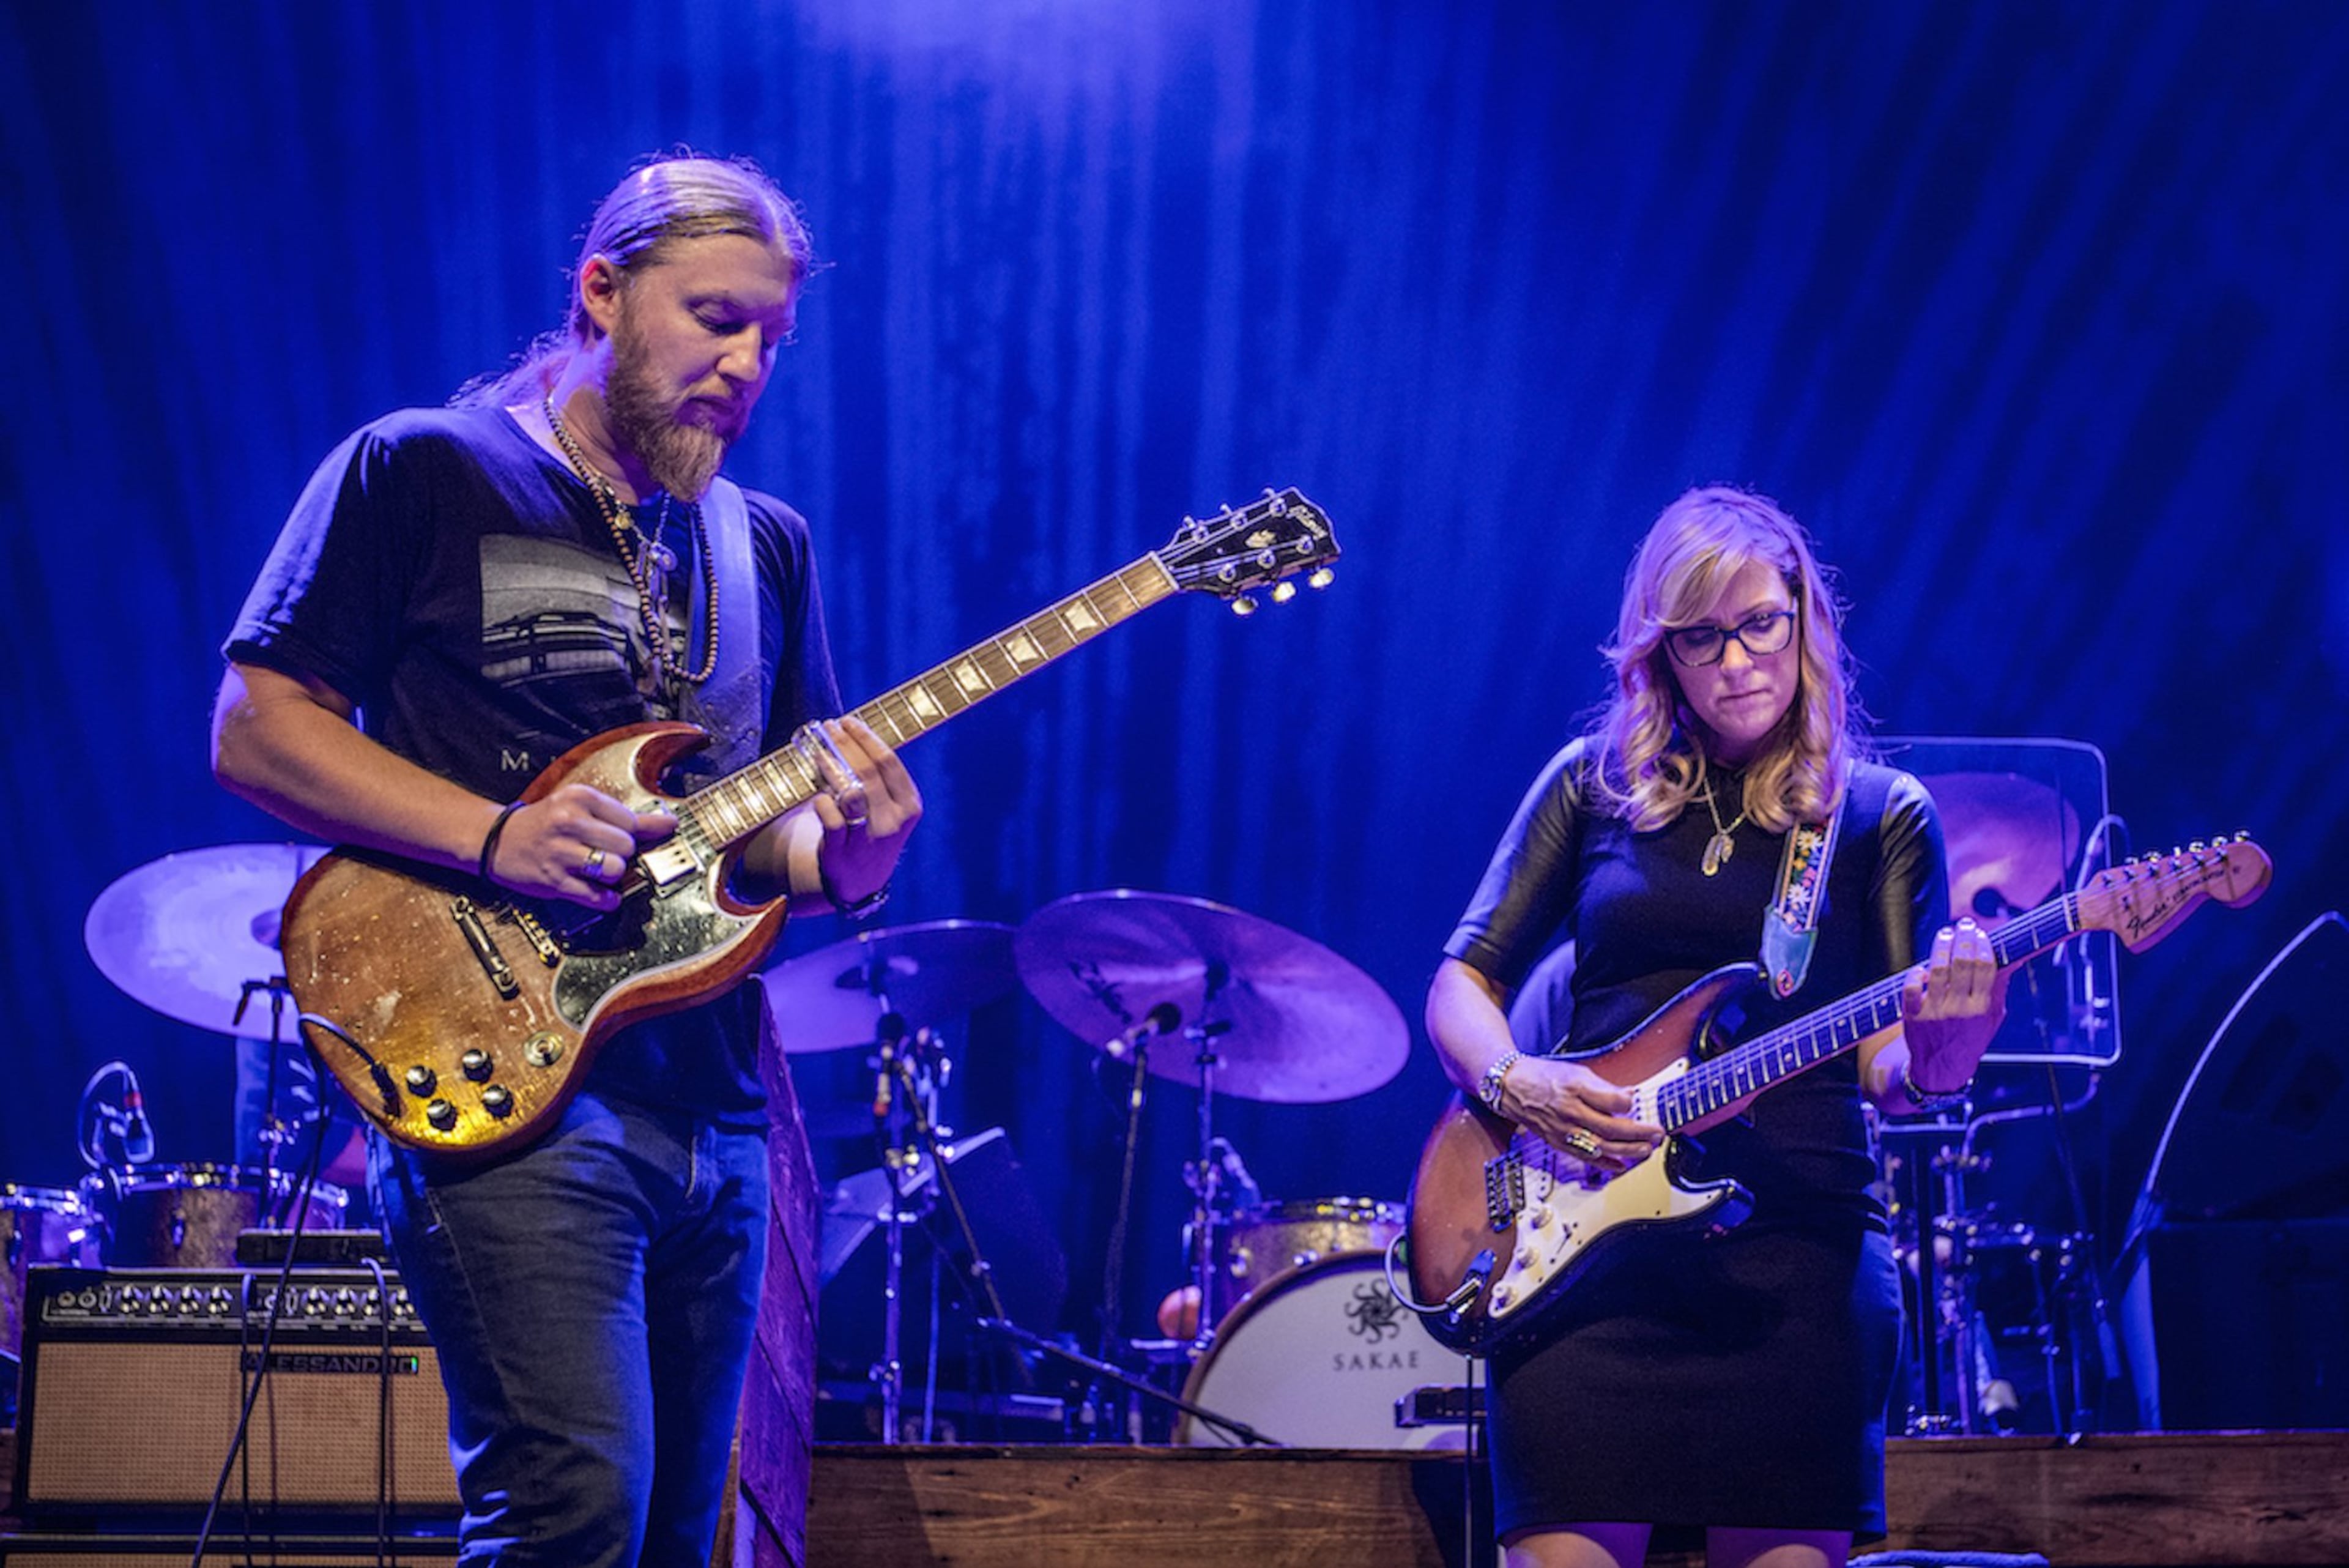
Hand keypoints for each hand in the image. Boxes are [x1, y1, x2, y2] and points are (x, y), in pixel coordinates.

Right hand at [483, 783, 676, 910]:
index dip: (634, 833)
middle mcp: (569, 822)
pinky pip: (597, 896)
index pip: (631, 820)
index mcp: (579, 798)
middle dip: (623, 854)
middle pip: (626, 846)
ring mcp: (560, 853)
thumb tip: (668, 823)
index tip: (629, 838)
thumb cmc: (545, 823)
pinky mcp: (554, 881)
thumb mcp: (579, 807)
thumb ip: (624, 816)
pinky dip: (606, 899)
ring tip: (600, 869)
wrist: (498, 840)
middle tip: (608, 852)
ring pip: (615, 869)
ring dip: (614, 874)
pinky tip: (602, 892)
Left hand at [802, 717, 921, 906]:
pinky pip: (830, 818)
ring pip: (850, 792)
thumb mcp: (889, 807)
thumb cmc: (873, 829)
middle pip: (867, 771)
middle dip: (844, 744)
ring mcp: (869, 838)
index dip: (865, 737)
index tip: (847, 721)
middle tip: (827, 728)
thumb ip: (878, 777)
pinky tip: (816, 792)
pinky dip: (821, 801)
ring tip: (818, 752)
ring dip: (830, 767)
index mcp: (909, 804)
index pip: (888, 761)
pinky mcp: (842, 851)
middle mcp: (893, 821)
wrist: (861, 880)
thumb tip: (851, 733)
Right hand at [1498, 1054, 1664, 1175]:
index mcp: (1575, 1089)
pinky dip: (1604, 1163)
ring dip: (1628, 1151)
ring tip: (1647, 1150)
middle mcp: (1569, 1112)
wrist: (1510, 1087)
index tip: (1638, 1101)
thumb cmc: (1543, 1076)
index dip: (1630, 1103)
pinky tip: (1621, 1166)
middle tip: (1657, 1133)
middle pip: (1611, 1128)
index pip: (1612, 1101)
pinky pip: (1584, 1157)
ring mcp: (1563, 1130)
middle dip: (1639, 1133)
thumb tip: (1630, 1095)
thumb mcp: (1575, 1072)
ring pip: (1601, 1146)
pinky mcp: (1558, 1142)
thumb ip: (1603, 1086)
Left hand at [1899, 918, 2009, 1093]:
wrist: (1942, 1068)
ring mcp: (1934, 1011)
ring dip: (1941, 946)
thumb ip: (1999, 988)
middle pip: (1962, 963)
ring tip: (1946, 933)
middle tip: (1964, 924)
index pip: (1985, 967)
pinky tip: (1924, 966)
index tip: (1981, 932)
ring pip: (1937, 969)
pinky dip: (1917, 972)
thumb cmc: (1971, 1038)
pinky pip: (1912, 986)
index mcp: (1982, 1009)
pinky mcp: (1912, 1015)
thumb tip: (2013, 957)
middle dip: (1964, 938)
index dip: (1982, 945)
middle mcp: (1959, 1009)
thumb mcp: (1993, 1018)